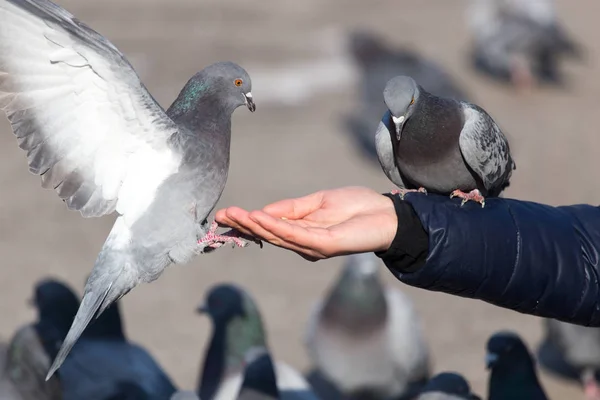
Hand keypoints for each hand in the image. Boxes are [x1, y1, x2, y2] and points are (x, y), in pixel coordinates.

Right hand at [215, 186, 396, 260]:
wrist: (387, 214)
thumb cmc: (357, 207)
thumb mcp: (318, 202)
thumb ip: (291, 208)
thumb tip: (262, 211)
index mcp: (302, 232)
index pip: (269, 228)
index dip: (247, 222)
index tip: (225, 215)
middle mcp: (303, 243)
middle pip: (268, 234)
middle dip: (243, 225)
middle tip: (220, 216)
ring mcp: (312, 246)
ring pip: (276, 235)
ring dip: (253, 225)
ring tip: (233, 215)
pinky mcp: (323, 244)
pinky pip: (294, 234)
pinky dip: (275, 225)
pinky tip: (258, 217)